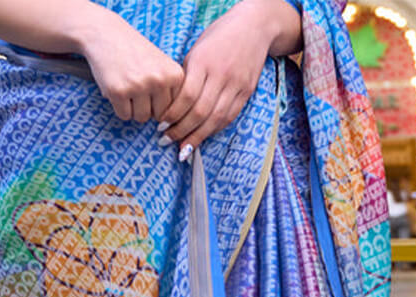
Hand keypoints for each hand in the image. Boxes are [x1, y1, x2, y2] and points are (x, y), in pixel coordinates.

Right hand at [77, 7, 184, 122]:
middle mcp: (159, 80)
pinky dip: (119, 107)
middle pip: (159, 116)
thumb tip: (167, 127)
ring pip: (142, 118)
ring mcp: (139, 86)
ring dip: (133, 109)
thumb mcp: (162, 66)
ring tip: (128, 87)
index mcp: (175, 74)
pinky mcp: (119, 92)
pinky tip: (117, 89)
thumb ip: (170, 91)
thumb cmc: (135, 53)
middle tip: (137, 87)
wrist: (105, 34)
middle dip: (148, 108)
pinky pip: (124, 116)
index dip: (160, 102)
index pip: (173, 108)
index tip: (150, 86)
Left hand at [160, 0, 301, 153]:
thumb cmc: (219, 37)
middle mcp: (221, 75)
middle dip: (182, 130)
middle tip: (167, 140)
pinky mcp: (246, 93)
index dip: (173, 114)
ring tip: (184, 149)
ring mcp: (236, 85)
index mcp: (204, 62)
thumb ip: (187, 76)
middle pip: (200, 112)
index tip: (161, 125)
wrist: (254, 28)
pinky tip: (202, 137)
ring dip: (197, 137)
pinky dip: (214, 130)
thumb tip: (173, 105)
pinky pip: (229, 117)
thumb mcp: (197, 50)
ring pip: (215, 119)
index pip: (187, 96)